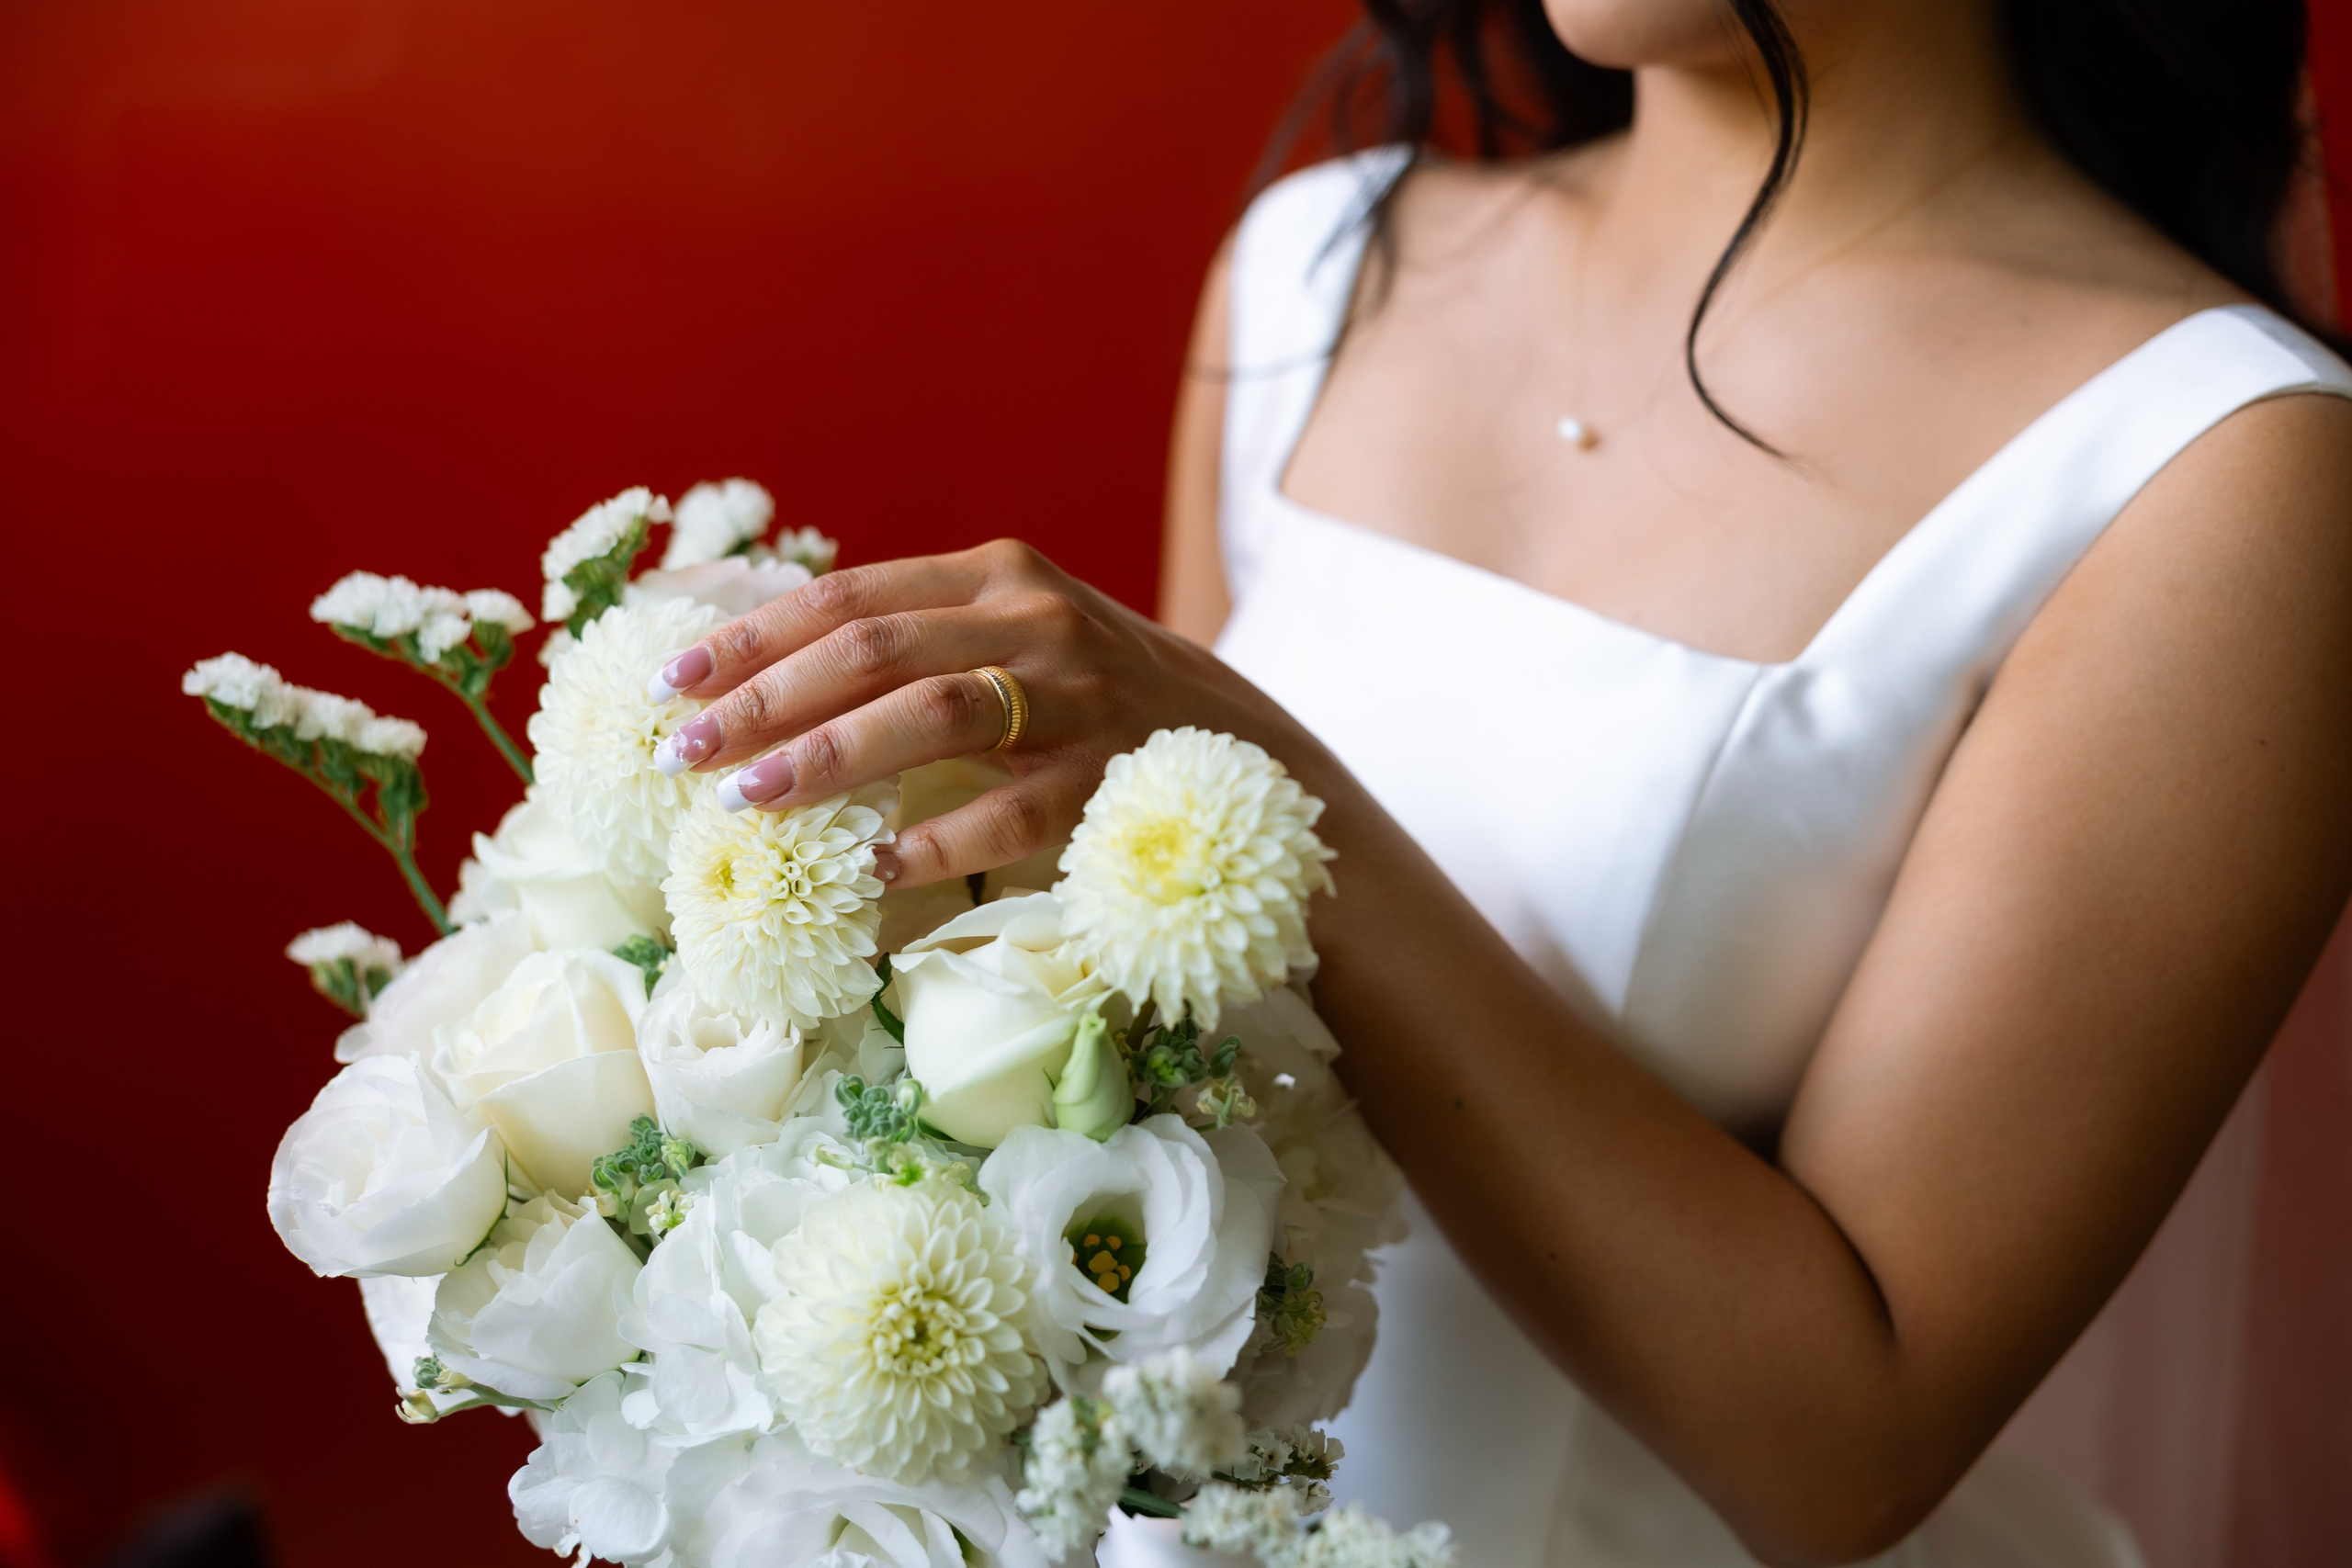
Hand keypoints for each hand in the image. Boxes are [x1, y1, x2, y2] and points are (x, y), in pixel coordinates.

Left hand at [640, 539, 1289, 887]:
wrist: (1239, 741)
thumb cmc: (1090, 692)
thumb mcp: (1015, 630)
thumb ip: (918, 634)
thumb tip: (762, 670)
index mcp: (997, 573)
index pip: (850, 598)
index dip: (754, 637)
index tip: (676, 679)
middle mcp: (1034, 621)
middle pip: (873, 651)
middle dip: (766, 701)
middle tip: (685, 751)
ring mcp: (1075, 699)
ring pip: (930, 717)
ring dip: (827, 760)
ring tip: (745, 801)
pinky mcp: (1104, 780)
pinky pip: (1004, 814)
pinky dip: (931, 842)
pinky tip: (868, 867)